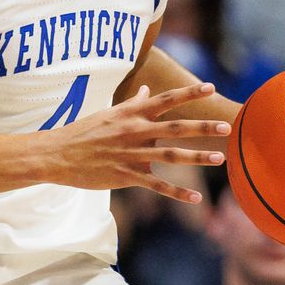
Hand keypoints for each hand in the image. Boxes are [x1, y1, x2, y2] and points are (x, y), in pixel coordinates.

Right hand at [42, 83, 230, 203]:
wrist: (58, 154)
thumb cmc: (84, 131)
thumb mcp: (109, 113)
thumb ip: (132, 103)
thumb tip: (147, 90)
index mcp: (131, 115)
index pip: (165, 99)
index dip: (189, 93)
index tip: (211, 86)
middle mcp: (134, 131)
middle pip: (175, 127)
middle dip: (202, 127)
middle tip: (227, 127)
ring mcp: (131, 154)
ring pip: (170, 155)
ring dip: (197, 156)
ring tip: (220, 158)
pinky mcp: (125, 175)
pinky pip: (156, 185)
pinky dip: (177, 192)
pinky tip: (196, 198)